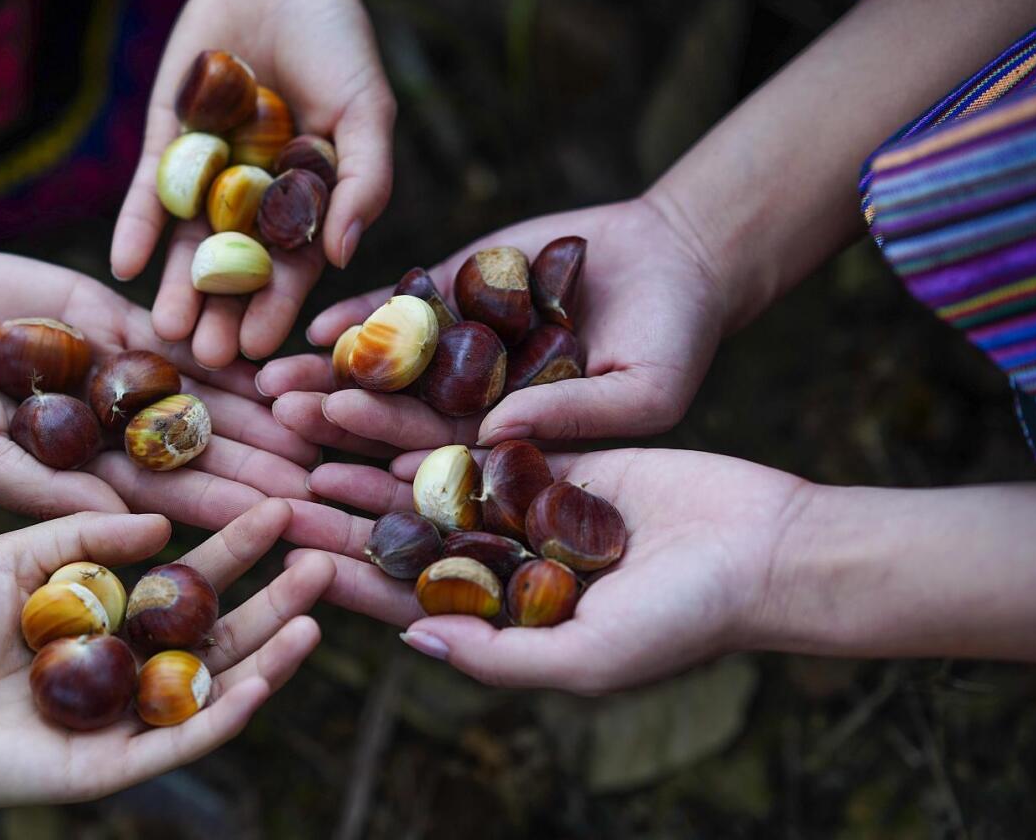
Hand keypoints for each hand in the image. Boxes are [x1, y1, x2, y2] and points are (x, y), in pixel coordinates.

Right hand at [0, 249, 317, 520]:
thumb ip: (53, 491)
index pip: (172, 495)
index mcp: (87, 473)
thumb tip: (136, 527)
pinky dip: (220, 342)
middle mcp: (113, 427)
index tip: (283, 520)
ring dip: (257, 406)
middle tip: (325, 475)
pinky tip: (271, 353)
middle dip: (262, 461)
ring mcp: (117, 370)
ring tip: (315, 418)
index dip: (229, 506)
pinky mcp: (112, 315)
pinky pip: (177, 329)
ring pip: (201, 391)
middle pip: (203, 447)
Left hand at [0, 499, 333, 805]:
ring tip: (313, 618)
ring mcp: (128, 717)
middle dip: (276, 600)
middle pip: (223, 633)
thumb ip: (85, 538)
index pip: (194, 580)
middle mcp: (134, 666)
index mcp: (116, 617)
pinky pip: (180, 740)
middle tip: (322, 562)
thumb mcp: (15, 556)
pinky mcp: (112, 765)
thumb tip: (161, 525)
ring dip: (270, 657)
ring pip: (216, 689)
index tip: (281, 509)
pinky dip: (223, 716)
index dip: (238, 547)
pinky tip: (260, 682)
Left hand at [109, 0, 394, 367]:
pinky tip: (123, 262)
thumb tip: (344, 257)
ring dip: (175, 285)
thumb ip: (364, 182)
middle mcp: (254, 203)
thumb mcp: (367, 112)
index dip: (276, 307)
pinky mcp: (165, 145)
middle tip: (206, 356)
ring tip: (166, 328)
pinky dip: (136, 226)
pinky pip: (147, 194)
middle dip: (220, 312)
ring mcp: (206, 177)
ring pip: (187, 242)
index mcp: (307, 204)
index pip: (291, 267)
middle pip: (234, 268)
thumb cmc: (339, 45)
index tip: (258, 348)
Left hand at [257, 197, 726, 452]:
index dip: (374, 497)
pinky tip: (316, 322)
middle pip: (395, 436)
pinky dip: (364, 315)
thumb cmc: (678, 343)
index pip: (435, 496)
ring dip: (333, 379)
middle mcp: (477, 419)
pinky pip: (404, 311)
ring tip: (274, 384)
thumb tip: (484, 444)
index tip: (316, 499)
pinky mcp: (461, 298)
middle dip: (336, 431)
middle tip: (279, 429)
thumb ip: (569, 422)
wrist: (688, 259)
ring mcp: (465, 359)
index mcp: (512, 465)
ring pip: (390, 377)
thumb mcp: (641, 395)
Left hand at [281, 449, 807, 693]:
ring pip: (425, 467)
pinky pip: (473, 423)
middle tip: (267, 471)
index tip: (282, 547)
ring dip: (364, 441)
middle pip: (399, 527)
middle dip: (334, 501)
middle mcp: (501, 556)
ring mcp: (523, 499)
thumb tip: (410, 643)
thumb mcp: (590, 655)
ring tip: (302, 410)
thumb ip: (500, 656)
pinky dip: (427, 405)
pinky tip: (372, 380)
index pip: (401, 595)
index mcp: (501, 614)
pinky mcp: (550, 448)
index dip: (338, 572)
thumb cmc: (688, 617)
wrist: (767, 545)